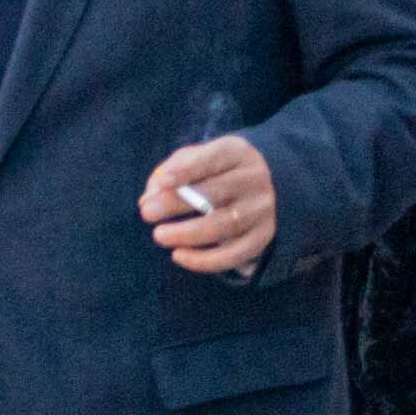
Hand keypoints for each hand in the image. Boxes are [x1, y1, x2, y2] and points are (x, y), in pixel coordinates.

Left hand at [141, 134, 277, 275]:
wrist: (268, 187)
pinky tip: (178, 256)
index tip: (161, 182)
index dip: (185, 171)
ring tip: (159, 235)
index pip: (212, 159)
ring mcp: (260, 210)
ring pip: (224, 224)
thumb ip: (171, 171)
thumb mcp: (199, 159)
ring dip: (187, 233)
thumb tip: (148, 198)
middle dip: (177, 202)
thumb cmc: (218, 172)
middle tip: (147, 212)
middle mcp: (254, 180)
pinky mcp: (261, 237)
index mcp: (237, 154)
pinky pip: (233, 254)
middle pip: (215, 192)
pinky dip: (204, 260)